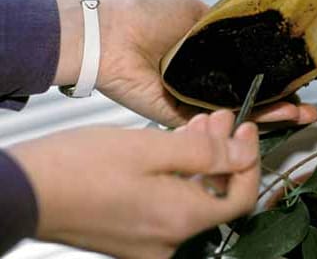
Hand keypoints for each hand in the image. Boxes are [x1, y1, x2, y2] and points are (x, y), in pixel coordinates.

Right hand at [7, 110, 259, 258]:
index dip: (250, 161)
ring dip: (201, 159)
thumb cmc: (79, 169)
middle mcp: (169, 240)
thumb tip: (243, 153)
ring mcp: (149, 241)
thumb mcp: (152, 148)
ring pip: (192, 196)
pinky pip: (169, 204)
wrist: (23, 191)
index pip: (241, 198)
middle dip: (223, 152)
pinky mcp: (131, 234)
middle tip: (221, 118)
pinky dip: (178, 174)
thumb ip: (205, 152)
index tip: (247, 130)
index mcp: (180, 219)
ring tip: (199, 123)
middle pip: (215, 194)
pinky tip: (174, 146)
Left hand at [53, 0, 316, 126]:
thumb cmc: (148, 14)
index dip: (276, 76)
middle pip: (250, 95)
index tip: (300, 79)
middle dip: (282, 102)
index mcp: (208, 54)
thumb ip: (222, 25)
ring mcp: (196, 100)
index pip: (249, 69)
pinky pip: (220, 123)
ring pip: (241, 112)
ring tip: (303, 115)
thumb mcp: (193, 10)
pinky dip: (247, 124)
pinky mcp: (184, 117)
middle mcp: (205, 79)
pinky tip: (275, 121)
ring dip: (274, 115)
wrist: (111, 33)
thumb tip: (250, 30)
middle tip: (309, 108)